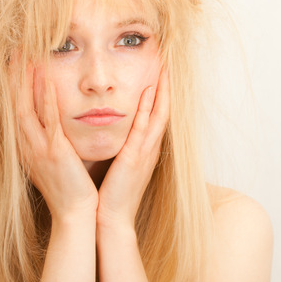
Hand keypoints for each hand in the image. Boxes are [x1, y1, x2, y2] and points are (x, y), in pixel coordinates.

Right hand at [10, 54, 97, 221]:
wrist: (75, 214)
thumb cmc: (68, 188)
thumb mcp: (53, 160)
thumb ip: (49, 140)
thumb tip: (50, 124)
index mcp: (26, 146)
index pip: (14, 107)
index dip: (12, 83)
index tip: (12, 60)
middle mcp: (26, 144)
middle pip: (14, 102)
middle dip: (13, 75)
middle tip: (13, 48)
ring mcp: (38, 148)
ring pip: (26, 106)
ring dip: (25, 79)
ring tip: (25, 54)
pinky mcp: (54, 152)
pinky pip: (48, 119)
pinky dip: (46, 96)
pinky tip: (47, 78)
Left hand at [97, 69, 169, 230]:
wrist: (111, 220)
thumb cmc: (112, 195)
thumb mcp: (120, 166)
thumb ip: (122, 148)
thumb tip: (118, 133)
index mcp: (146, 149)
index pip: (158, 114)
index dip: (162, 92)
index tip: (161, 70)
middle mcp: (150, 148)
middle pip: (164, 109)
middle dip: (167, 85)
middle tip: (169, 61)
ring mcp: (145, 153)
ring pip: (159, 114)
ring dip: (163, 90)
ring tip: (165, 68)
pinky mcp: (135, 158)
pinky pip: (144, 128)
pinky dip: (148, 108)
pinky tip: (149, 91)